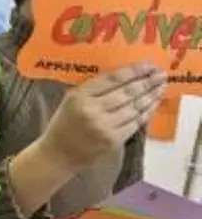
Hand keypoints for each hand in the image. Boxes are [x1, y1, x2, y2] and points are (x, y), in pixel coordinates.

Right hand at [39, 62, 165, 171]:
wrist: (58, 154)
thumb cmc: (63, 124)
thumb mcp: (70, 100)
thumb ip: (92, 89)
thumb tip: (123, 77)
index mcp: (79, 96)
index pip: (111, 80)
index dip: (132, 71)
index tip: (147, 65)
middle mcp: (92, 110)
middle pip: (126, 93)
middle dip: (146, 82)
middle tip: (160, 74)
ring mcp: (104, 127)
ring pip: (134, 108)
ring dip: (150, 96)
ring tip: (160, 87)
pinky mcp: (113, 140)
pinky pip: (135, 123)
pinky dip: (146, 113)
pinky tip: (152, 104)